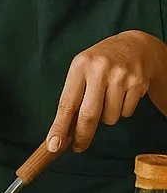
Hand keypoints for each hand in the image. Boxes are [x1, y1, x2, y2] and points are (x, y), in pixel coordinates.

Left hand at [47, 30, 165, 152]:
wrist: (135, 45)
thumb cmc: (101, 63)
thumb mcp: (82, 69)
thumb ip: (74, 95)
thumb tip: (65, 129)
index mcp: (80, 66)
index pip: (66, 103)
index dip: (59, 127)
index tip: (53, 145)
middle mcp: (100, 70)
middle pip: (89, 115)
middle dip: (82, 136)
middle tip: (78, 147)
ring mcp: (121, 77)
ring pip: (110, 117)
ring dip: (106, 117)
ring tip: (108, 98)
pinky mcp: (138, 84)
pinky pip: (126, 113)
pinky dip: (122, 111)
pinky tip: (122, 95)